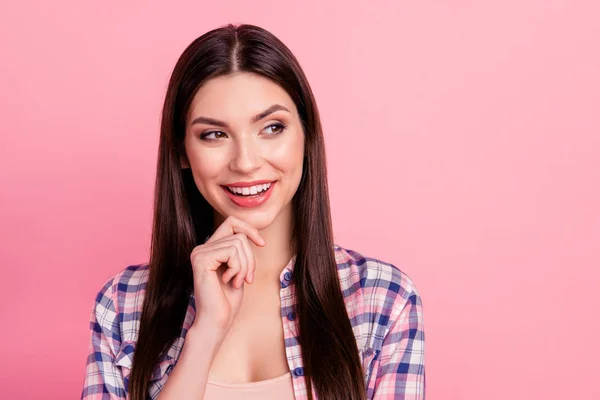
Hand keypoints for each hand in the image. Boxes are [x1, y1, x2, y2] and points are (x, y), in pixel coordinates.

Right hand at [189, 216, 265, 333]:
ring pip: (238, 243)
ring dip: (245, 265)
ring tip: (237, 281)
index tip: (262, 244)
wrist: (217, 320)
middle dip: (250, 258)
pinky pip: (231, 251)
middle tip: (246, 279)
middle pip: (239, 235)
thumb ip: (240, 250)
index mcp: (209, 248)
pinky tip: (230, 281)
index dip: (249, 229)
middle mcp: (201, 248)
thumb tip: (251, 232)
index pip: (231, 222)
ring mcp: (199, 253)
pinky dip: (238, 268)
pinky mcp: (201, 260)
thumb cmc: (228, 299)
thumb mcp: (239, 268)